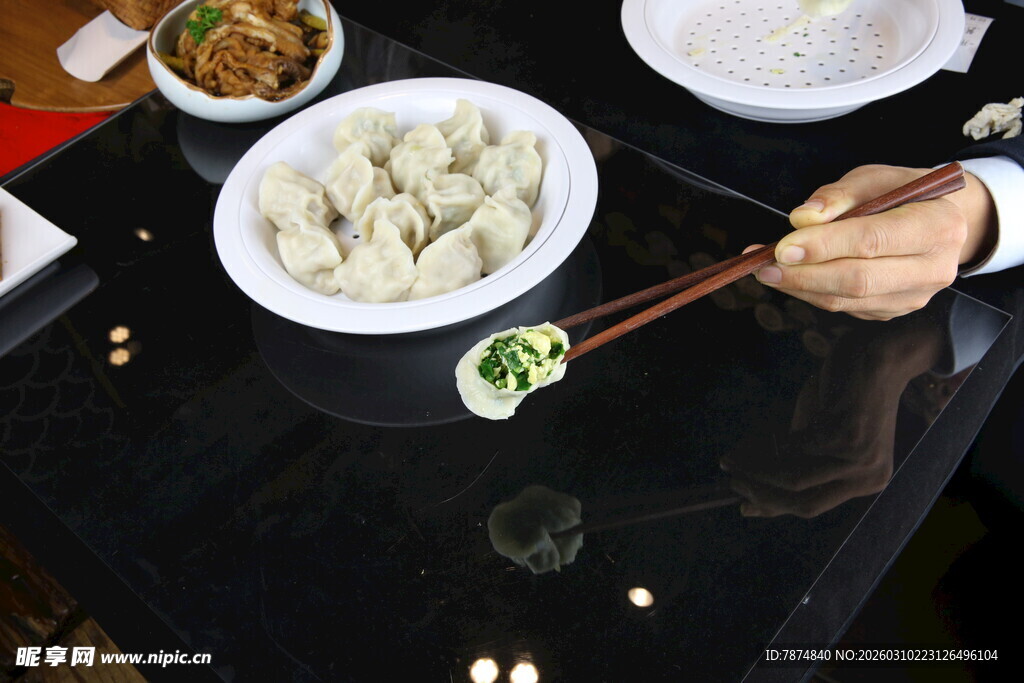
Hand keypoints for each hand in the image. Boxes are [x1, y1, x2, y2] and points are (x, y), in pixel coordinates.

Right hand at [720, 315, 942, 517]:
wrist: (880, 355)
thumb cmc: (847, 392)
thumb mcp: (822, 432)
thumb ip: (800, 458)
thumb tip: (756, 481)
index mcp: (867, 481)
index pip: (812, 506)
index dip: (773, 507)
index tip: (743, 505)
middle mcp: (867, 476)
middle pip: (804, 503)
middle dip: (762, 495)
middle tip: (733, 481)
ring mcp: (858, 457)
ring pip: (794, 478)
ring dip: (756, 472)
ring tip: (731, 461)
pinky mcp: (844, 434)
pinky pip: (794, 448)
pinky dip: (766, 444)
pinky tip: (749, 438)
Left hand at [746, 165, 996, 319]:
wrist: (936, 220)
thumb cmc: (902, 194)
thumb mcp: (874, 178)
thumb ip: (838, 196)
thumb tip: (802, 218)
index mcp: (938, 225)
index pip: (872, 241)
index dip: (824, 246)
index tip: (783, 247)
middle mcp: (933, 268)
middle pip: (858, 279)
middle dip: (804, 274)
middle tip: (764, 265)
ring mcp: (914, 296)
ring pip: (847, 299)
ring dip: (801, 287)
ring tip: (767, 270)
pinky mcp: (893, 310)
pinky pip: (845, 307)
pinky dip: (812, 292)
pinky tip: (792, 277)